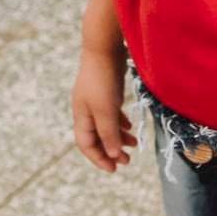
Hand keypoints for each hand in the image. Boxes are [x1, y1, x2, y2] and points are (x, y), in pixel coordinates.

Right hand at [71, 41, 138, 174]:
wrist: (104, 46)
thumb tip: (113, 155)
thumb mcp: (106, 110)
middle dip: (110, 151)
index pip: (86, 145)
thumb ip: (109, 133)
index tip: (114, 169)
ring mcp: (95, 99)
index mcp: (81, 116)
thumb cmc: (103, 79)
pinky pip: (110, 113)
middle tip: (127, 161)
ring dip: (118, 137)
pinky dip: (120, 122)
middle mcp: (85, 109)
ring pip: (105, 126)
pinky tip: (130, 125)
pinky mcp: (106, 90)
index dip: (99, 158)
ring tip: (135, 144)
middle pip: (95, 137)